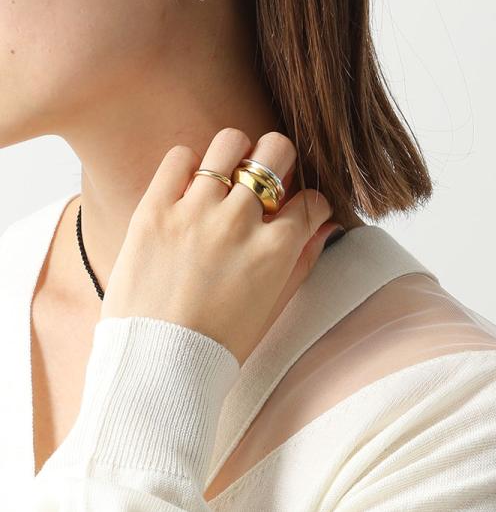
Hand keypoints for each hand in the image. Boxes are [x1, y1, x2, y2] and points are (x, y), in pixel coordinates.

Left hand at [99, 127, 341, 365]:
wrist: (154, 369)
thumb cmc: (217, 346)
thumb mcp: (274, 306)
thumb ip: (304, 260)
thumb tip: (326, 225)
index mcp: (276, 249)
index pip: (311, 200)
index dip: (310, 204)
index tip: (299, 211)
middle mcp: (240, 222)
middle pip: (277, 150)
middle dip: (279, 159)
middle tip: (267, 178)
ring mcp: (196, 213)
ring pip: (230, 142)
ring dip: (235, 154)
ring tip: (227, 174)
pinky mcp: (154, 211)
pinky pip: (179, 157)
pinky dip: (188, 164)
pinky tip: (190, 186)